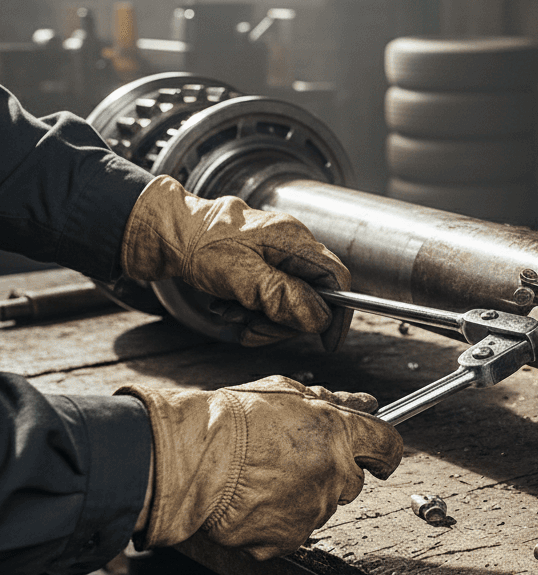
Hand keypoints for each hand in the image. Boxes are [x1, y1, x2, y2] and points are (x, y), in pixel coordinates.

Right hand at [119, 375, 402, 559]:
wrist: (195, 459)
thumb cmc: (236, 420)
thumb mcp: (288, 393)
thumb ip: (336, 402)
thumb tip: (368, 403)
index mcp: (340, 433)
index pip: (388, 446)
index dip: (382, 449)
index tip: (375, 453)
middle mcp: (335, 473)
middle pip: (354, 478)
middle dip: (333, 469)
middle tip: (295, 458)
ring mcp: (314, 508)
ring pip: (325, 504)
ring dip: (305, 493)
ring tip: (266, 475)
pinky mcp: (290, 537)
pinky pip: (296, 529)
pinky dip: (280, 520)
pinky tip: (257, 499)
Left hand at [120, 175, 350, 348]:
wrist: (165, 233)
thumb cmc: (198, 245)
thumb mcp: (239, 274)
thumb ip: (280, 294)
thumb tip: (317, 317)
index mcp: (293, 240)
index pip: (335, 278)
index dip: (336, 312)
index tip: (327, 341)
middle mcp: (291, 247)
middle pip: (312, 297)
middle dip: (282, 321)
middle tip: (250, 328)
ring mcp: (278, 258)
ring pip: (289, 303)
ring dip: (261, 320)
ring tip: (230, 315)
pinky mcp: (263, 268)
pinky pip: (271, 300)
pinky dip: (251, 313)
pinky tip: (228, 309)